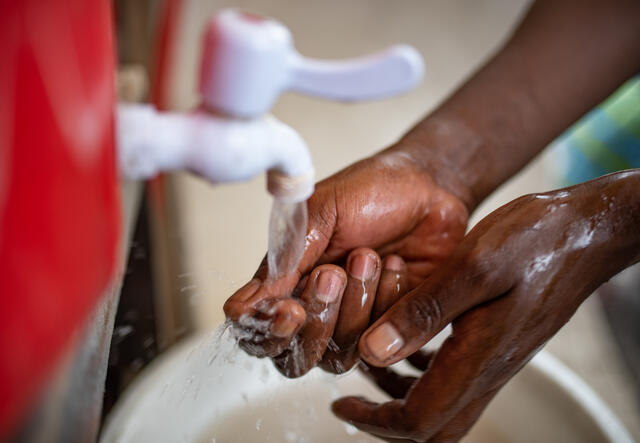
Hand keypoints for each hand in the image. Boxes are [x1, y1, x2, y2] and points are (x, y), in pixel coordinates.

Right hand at [224, 151, 468, 373]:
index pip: (257, 335)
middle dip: (318, 318)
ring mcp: (354, 324)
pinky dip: (388, 302)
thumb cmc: (369, 192)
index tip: (290, 308)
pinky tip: (396, 266)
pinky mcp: (393, 329)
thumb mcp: (319, 214)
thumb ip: (283, 263)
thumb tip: (240, 308)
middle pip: (295, 358)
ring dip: (356, 306)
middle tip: (334, 273)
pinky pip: (383, 345)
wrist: (428, 187)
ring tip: (370, 256)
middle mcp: (316, 311)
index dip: (268, 333)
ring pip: (339, 358)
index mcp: (286, 284)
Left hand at [332, 172, 639, 441]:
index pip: (419, 419)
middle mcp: (489, 368)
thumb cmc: (536, 241)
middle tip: (352, 402)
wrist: (586, 231)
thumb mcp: (473, 267)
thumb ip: (423, 312)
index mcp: (479, 357)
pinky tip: (410, 347)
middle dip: (386, 422)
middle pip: (433, 427)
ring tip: (371, 369)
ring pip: (445, 404)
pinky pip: (458, 377)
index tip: (340, 405)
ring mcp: (497, 358)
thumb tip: (374, 352)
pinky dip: (425, 374)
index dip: (373, 420)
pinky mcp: (501, 342)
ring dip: (403, 399)